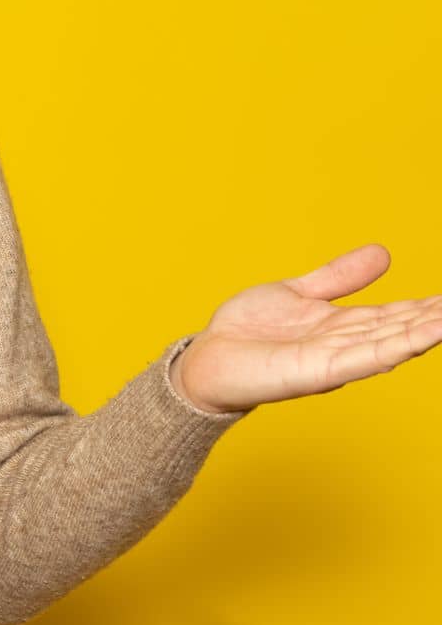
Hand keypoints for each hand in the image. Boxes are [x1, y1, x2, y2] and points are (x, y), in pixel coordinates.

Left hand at [171, 243, 441, 413]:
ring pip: (390, 345)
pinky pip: (362, 359)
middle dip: (434, 319)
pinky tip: (422, 337)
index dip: (428, 307)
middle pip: (400, 330)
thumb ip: (339, 277)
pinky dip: (394, 348)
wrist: (206, 359)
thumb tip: (383, 252)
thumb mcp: (298, 293)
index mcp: (343, 326)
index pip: (396, 315)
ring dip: (425, 332)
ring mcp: (333, 360)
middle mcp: (344, 345)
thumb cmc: (248, 332)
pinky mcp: (316, 372)